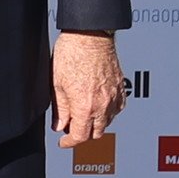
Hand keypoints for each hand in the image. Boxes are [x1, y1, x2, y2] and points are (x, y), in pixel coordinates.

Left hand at [50, 30, 123, 150]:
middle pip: (96, 133)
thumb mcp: (57, 84)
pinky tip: (98, 105)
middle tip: (71, 126)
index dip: (69, 142)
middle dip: (83, 134)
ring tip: (82, 114)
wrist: (90, 35)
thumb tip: (59, 125)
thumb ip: (60, 109)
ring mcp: (114, 96)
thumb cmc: (72, 53)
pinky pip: (118, 109)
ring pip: (108, 122)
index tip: (63, 142)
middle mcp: (103, 105)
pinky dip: (108, 112)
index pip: (80, 136)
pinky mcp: (121, 87)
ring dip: (96, 123)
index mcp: (86, 106)